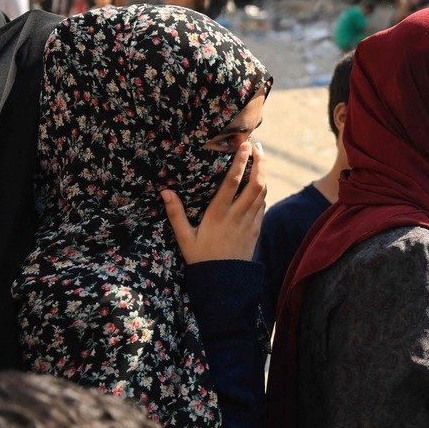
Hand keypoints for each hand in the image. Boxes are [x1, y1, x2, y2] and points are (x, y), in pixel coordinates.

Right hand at [163, 142, 267, 262]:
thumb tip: (164, 191)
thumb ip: (175, 213)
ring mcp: (249, 222)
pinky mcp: (256, 229)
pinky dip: (263, 190)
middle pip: (255, 183)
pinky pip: (263, 205)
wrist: (224, 281)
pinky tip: (260, 182)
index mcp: (218, 214)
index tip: (245, 145)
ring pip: (262, 192)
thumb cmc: (200, 258)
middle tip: (257, 146)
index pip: (232, 182)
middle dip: (259, 162)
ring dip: (264, 173)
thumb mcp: (184, 237)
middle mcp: (237, 215)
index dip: (240, 162)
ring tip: (261, 158)